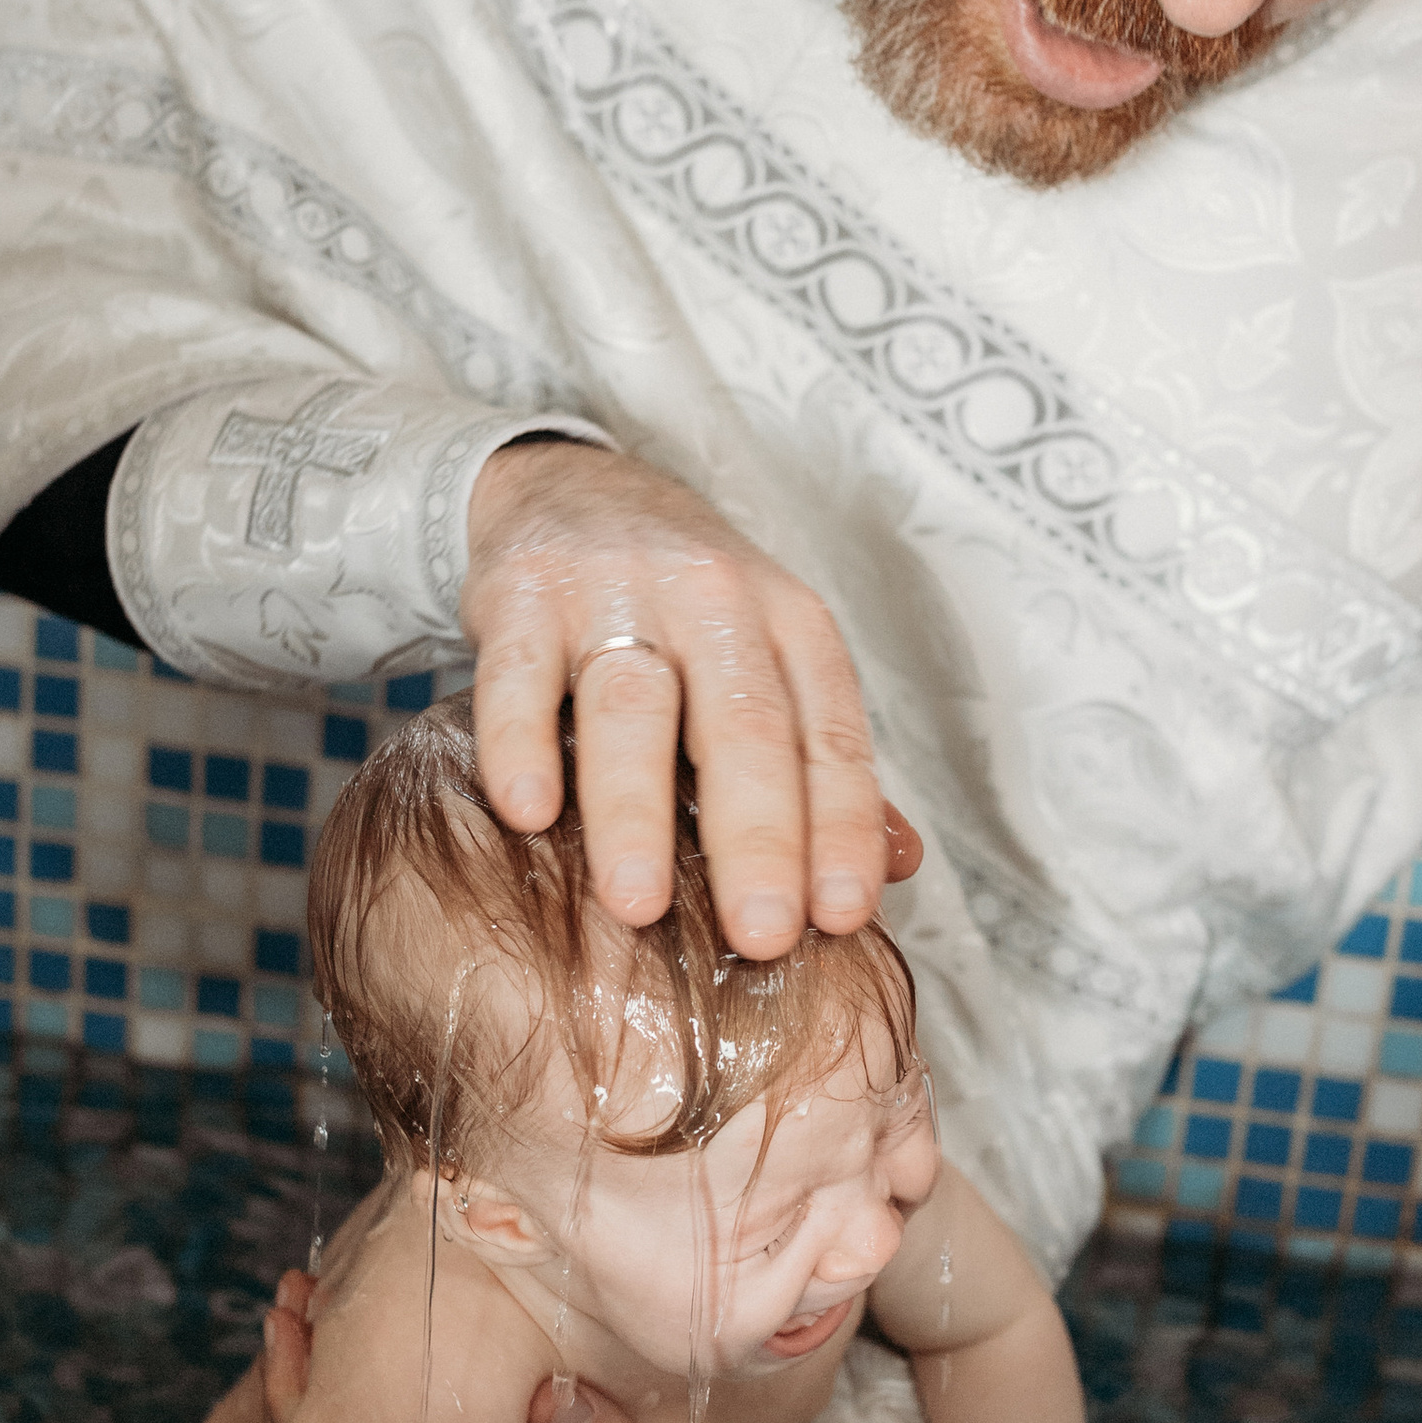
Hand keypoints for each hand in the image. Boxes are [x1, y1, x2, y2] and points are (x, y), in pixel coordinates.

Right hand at [462, 438, 923, 958]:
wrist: (575, 488)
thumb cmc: (690, 611)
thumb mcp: (773, 661)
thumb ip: (825, 765)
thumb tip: (902, 866)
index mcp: (791, 626)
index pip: (830, 736)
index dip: (842, 826)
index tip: (845, 916)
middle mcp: (715, 601)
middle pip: (744, 726)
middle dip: (758, 836)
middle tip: (760, 934)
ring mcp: (614, 593)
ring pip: (632, 706)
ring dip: (635, 809)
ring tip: (638, 903)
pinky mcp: (522, 593)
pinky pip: (519, 674)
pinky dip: (520, 742)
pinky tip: (527, 811)